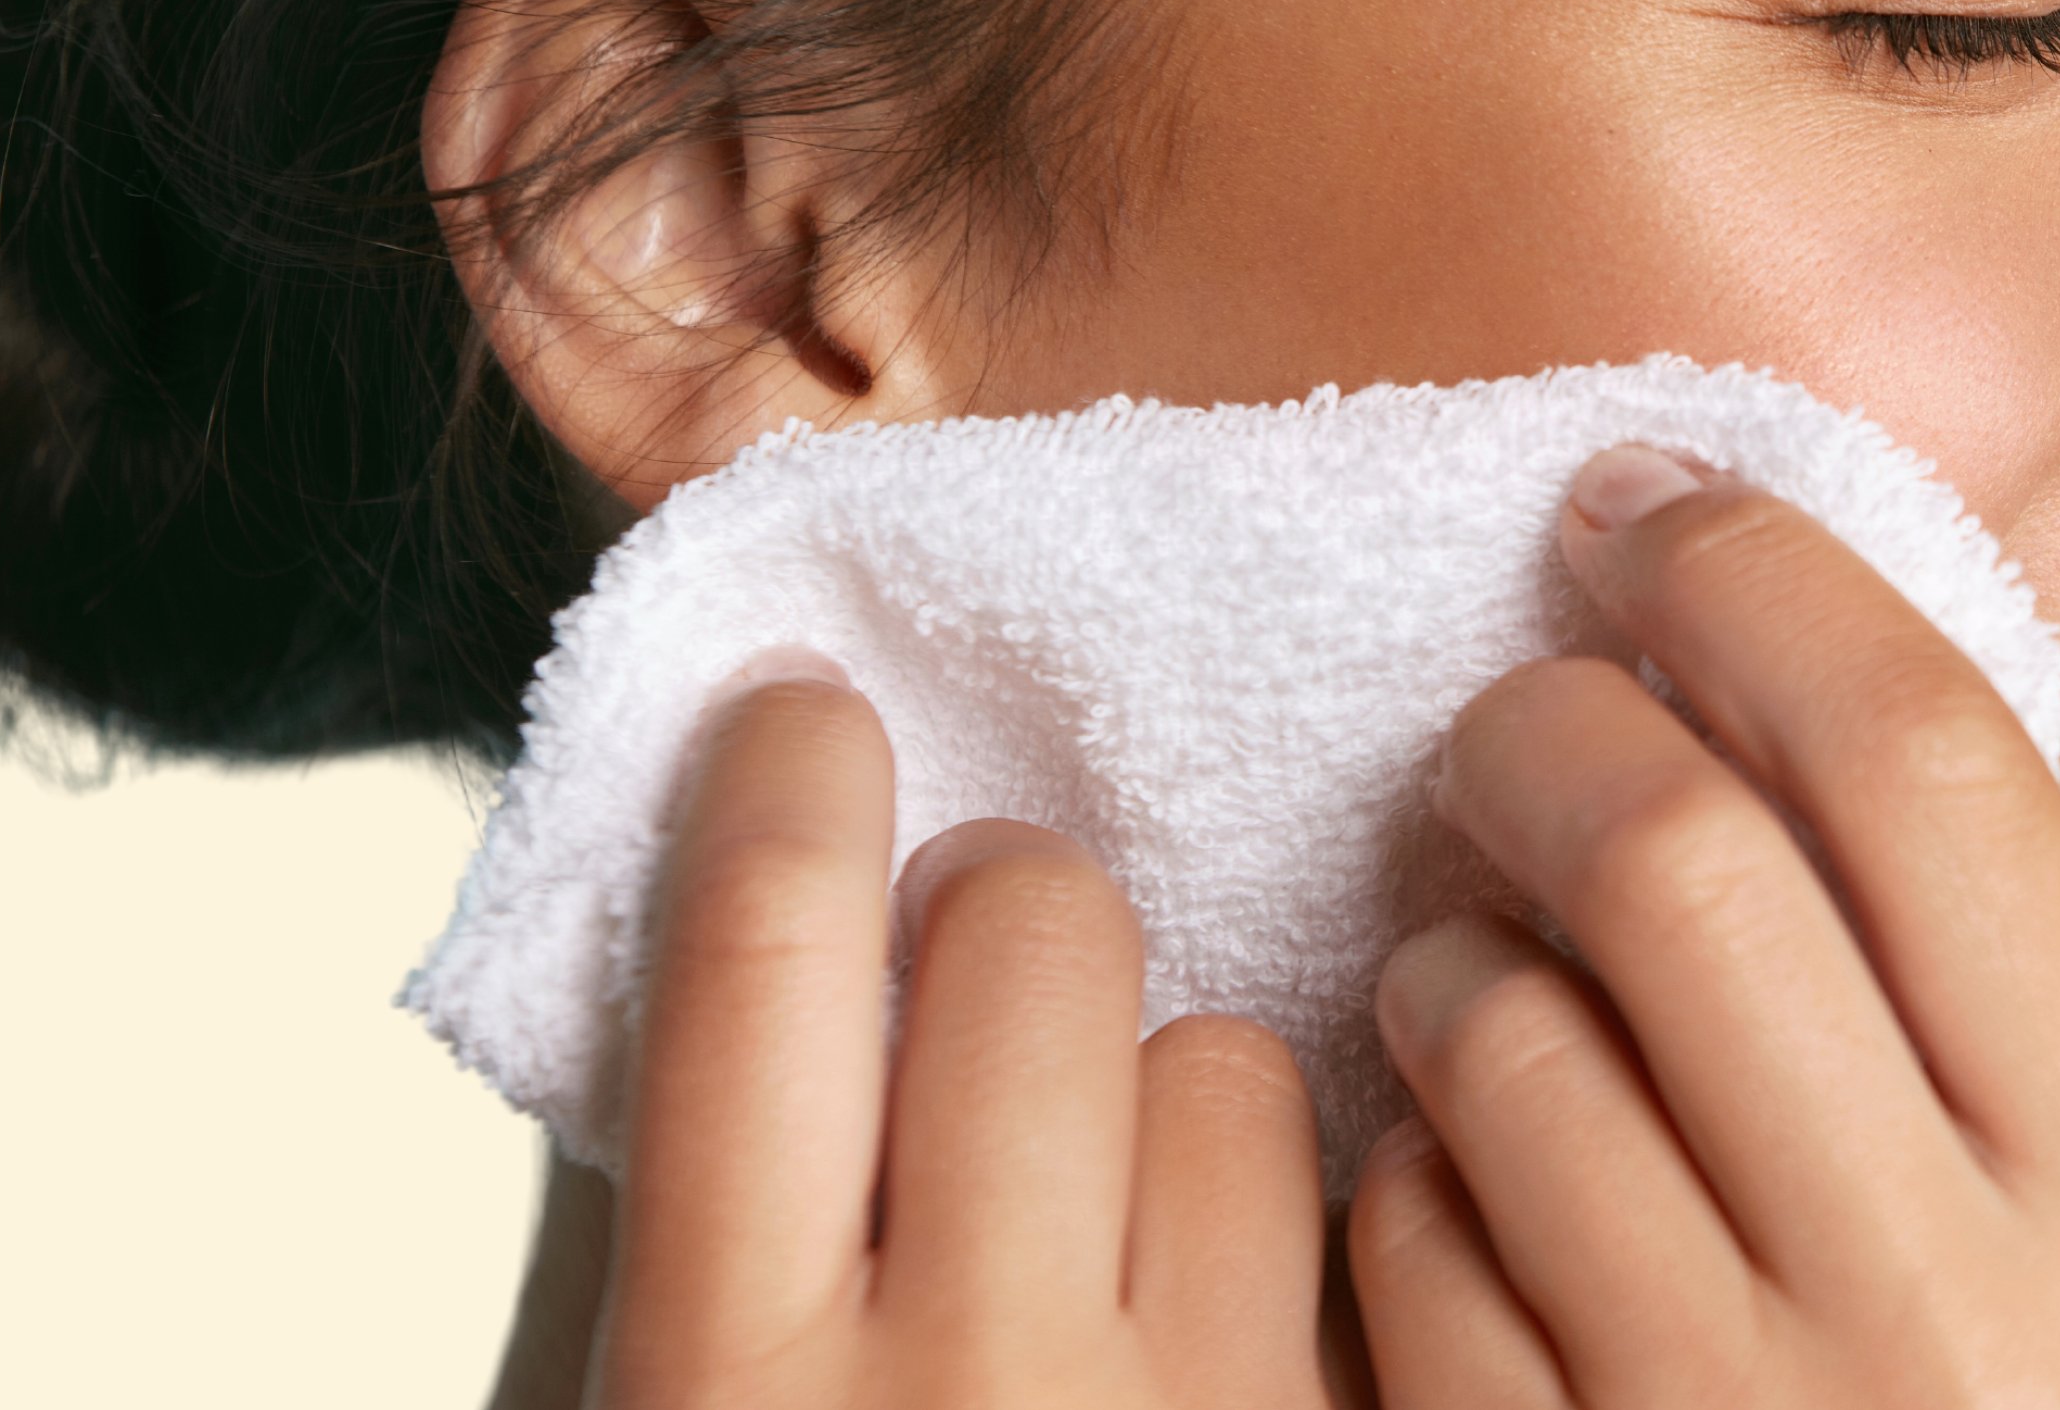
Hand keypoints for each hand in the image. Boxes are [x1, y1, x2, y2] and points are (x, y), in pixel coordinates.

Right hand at [590, 659, 1336, 1409]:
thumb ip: (692, 1216)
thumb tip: (731, 926)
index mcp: (731, 1381)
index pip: (768, 943)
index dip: (790, 778)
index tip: (806, 716)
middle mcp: (972, 1388)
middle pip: (1031, 937)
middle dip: (1005, 894)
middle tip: (973, 942)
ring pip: (1223, 1064)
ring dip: (1166, 1087)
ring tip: (1105, 1217)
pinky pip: (1366, 1218)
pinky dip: (1295, 1228)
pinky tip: (1215, 1326)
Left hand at [1347, 450, 2059, 1407]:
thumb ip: (2019, 1000)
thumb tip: (1796, 662)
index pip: (1930, 768)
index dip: (1763, 580)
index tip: (1655, 507)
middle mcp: (1958, 1328)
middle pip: (1679, 854)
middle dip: (1555, 726)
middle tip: (1523, 713)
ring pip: (1499, 1028)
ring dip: (1450, 942)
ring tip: (1484, 960)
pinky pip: (1400, 1232)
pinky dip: (1402, 1152)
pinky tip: (1466, 1162)